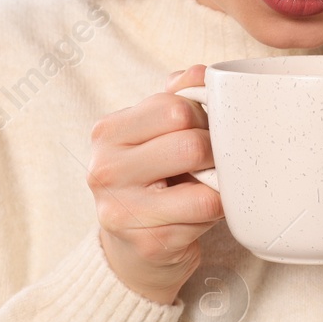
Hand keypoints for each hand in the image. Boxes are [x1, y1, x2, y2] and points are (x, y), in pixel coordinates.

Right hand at [88, 65, 223, 302]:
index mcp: (107, 133)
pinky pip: (207, 218)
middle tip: (211, 162)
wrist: (133, 249)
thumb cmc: (152, 181)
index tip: (203, 131)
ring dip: (217, 187)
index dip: (203, 117)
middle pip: (191, 143)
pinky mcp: (149, 243)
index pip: (175, 107)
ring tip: (205, 188)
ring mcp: (123, 211)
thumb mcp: (156, 134)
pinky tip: (197, 216)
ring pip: (205, 187)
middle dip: (214, 152)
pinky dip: (213, 215)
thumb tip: (200, 72)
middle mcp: (105, 170)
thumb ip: (176, 97)